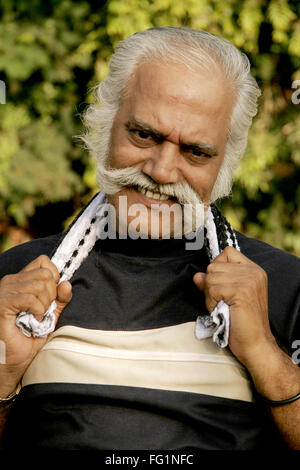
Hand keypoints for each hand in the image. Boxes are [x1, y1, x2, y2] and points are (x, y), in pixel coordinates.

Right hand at [0, 255, 71, 394]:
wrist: (12, 363)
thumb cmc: (27, 340)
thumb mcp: (50, 317)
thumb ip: (59, 300)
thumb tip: (66, 284)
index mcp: (21, 281)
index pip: (44, 261)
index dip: (54, 276)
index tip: (53, 296)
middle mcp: (11, 282)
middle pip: (45, 272)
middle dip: (52, 293)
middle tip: (45, 310)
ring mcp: (5, 291)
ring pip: (39, 284)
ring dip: (45, 303)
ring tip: (38, 316)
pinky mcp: (2, 304)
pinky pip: (30, 298)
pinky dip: (37, 310)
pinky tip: (33, 319)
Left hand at [193, 247, 275, 366]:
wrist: (255, 344)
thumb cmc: (241, 323)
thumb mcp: (226, 297)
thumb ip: (213, 283)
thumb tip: (197, 275)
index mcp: (254, 270)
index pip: (226, 252)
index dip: (217, 267)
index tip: (221, 286)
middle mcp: (254, 272)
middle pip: (214, 265)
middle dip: (211, 285)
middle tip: (221, 302)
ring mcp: (249, 280)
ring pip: (211, 277)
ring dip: (210, 295)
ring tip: (223, 307)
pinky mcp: (242, 291)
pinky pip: (212, 289)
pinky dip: (212, 302)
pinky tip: (222, 311)